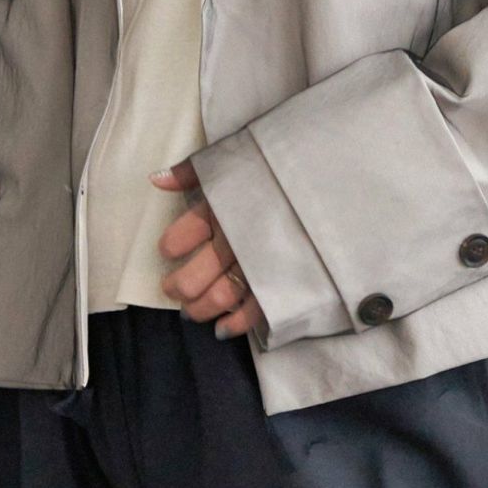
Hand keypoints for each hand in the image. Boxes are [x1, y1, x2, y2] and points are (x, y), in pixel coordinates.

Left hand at [150, 159, 264, 338]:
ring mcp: (260, 264)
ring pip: (220, 296)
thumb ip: (194, 171)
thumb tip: (156, 179)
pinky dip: (236, 323)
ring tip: (190, 310)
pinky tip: (222, 328)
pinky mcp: (282, 282)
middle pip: (195, 275)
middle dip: (178, 286)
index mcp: (224, 208)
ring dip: (199, 308)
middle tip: (172, 289)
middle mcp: (237, 239)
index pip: (184, 233)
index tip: (167, 251)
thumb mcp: (235, 159)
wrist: (331, 183)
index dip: (171, 246)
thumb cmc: (279, 171)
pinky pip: (255, 311)